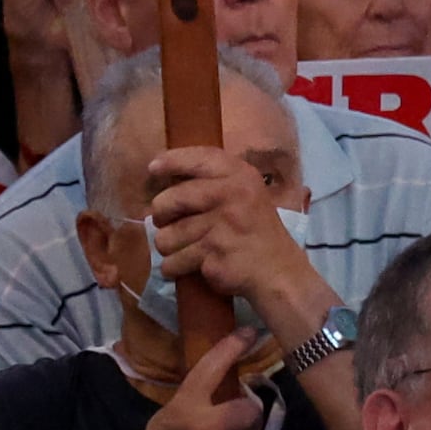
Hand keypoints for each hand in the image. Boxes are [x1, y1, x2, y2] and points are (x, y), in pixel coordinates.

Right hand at [103, 330, 269, 429]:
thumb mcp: (163, 422)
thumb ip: (192, 407)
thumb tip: (219, 397)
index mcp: (186, 407)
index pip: (214, 366)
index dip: (234, 345)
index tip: (250, 333)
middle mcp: (210, 428)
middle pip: (251, 409)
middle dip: (245, 418)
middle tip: (232, 426)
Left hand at [140, 143, 331, 314]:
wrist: (277, 271)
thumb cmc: (256, 230)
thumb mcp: (246, 193)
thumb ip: (215, 181)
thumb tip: (168, 177)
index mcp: (239, 176)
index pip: (198, 158)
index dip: (172, 161)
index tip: (153, 168)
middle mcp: (231, 195)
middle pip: (171, 199)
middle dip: (161, 215)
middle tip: (166, 223)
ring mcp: (221, 226)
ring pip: (167, 236)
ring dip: (168, 246)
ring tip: (182, 249)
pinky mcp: (212, 254)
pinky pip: (174, 261)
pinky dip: (173, 267)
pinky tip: (184, 267)